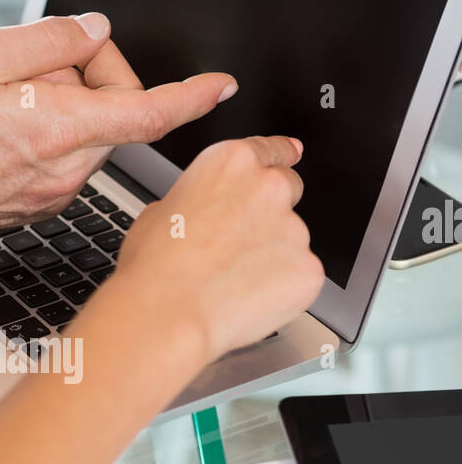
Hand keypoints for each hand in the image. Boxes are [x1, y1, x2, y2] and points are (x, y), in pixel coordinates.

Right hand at [0, 12, 236, 266]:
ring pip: (85, 139)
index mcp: (62, 129)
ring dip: (64, 110)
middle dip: (90, 80)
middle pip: (113, 116)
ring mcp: (51, 196)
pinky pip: (60, 163)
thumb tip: (95, 31)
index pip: (149, 112)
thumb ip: (52, 39)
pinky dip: (46, 138)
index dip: (192, 97)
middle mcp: (65, 172)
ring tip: (2, 103)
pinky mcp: (34, 209)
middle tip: (34, 66)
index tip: (220, 87)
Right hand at [103, 135, 323, 368]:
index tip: (291, 155)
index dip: (282, 155)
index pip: (273, 149)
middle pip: (289, 189)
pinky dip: (282, 288)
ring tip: (232, 281)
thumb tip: (201, 213)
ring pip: (293, 239)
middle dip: (271, 212)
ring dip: (273, 255)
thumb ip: (197, 200)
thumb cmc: (156, 267)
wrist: (168, 314)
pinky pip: (301, 276)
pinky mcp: (308, 268)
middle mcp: (269, 188)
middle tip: (240, 242)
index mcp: (231, 163)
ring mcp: (294, 229)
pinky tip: (248, 299)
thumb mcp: (160, 212)